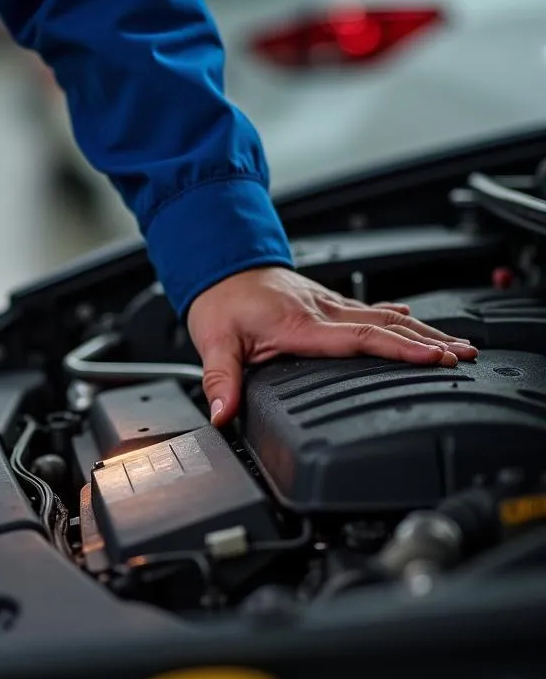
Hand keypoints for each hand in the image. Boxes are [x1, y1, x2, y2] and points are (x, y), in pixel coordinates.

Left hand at [187, 267, 478, 426]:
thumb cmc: (219, 301)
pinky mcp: (324, 303)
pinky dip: (395, 319)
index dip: (399, 350)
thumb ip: (222, 380)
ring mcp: (327, 304)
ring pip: (383, 316)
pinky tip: (412, 322)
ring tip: (457, 344)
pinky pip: (369, 310)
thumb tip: (222, 413)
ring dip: (421, 330)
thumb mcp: (214, 342)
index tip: (434, 358)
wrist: (218, 264)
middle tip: (465, 355)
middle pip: (386, 325)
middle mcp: (322, 311)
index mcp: (301, 324)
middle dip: (428, 341)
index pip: (361, 338)